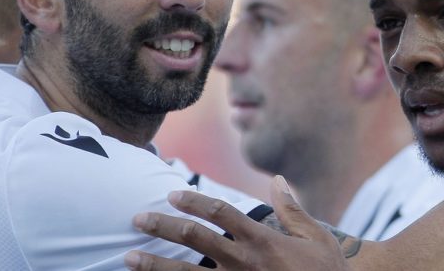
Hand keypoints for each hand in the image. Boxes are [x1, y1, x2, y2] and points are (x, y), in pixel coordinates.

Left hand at [125, 176, 355, 270]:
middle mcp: (244, 262)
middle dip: (163, 227)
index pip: (220, 213)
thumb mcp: (315, 236)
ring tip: (128, 257)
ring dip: (154, 265)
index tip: (173, 194)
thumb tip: (277, 180)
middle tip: (138, 218)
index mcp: (263, 240)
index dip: (194, 201)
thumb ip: (292, 209)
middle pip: (194, 239)